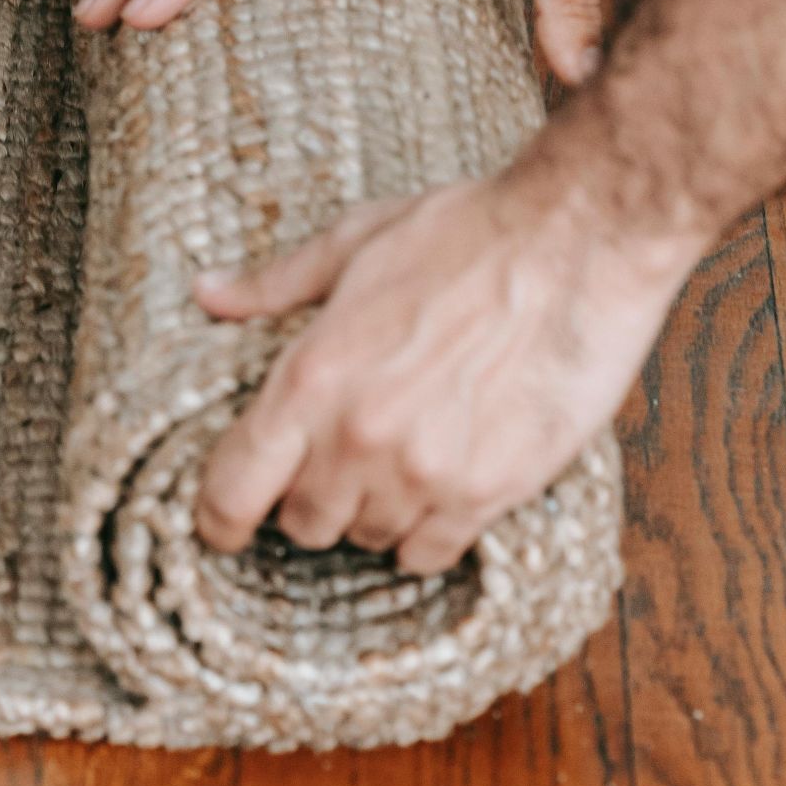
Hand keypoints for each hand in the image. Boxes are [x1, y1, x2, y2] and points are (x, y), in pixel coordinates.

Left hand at [190, 156, 703, 574]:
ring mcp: (425, 473)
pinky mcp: (489, 491)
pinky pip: (429, 554)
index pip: (231, 490)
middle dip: (310, 498)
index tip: (225, 520)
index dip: (217, 517)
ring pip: (368, 539)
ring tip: (401, 457)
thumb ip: (275, 284)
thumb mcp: (355, 243)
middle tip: (339, 457)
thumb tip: (206, 292)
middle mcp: (358, 438)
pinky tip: (439, 487)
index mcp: (311, 377)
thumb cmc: (468, 232)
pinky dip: (426, 532)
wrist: (579, 241)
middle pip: (301, 524)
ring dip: (372, 511)